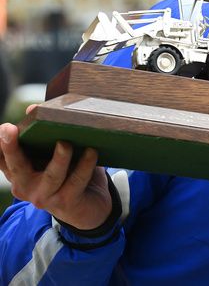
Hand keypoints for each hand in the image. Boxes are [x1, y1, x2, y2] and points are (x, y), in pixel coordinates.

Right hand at [0, 106, 111, 229]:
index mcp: (18, 173)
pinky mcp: (66, 201)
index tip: (3, 128)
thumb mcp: (52, 154)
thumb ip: (42, 134)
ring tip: (66, 143)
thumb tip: (33, 109)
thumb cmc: (66, 174)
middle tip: (10, 130)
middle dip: (12, 148)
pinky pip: (76, 181)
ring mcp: (45, 196)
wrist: (87, 208)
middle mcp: (25, 186)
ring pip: (52, 175)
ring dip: (60, 158)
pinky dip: (85, 165)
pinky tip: (92, 152)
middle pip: (17, 166)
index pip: (2, 158)